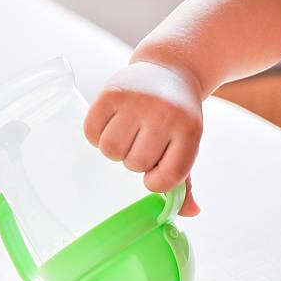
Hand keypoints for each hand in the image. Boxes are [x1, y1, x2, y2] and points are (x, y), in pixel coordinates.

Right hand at [84, 61, 202, 215]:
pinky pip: (91, 133)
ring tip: (127, 131)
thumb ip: (185, 181)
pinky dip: (96, 134)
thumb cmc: (178, 116)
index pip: (167, 178)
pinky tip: (111, 122)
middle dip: (136, 159)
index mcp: (189, 130)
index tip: (155, 170)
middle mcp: (164, 114)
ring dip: (115, 148)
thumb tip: (189, 212)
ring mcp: (137, 102)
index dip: (156, 181)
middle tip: (143, 139)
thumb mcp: (188, 144)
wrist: (171, 68)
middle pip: (135, 165)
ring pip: (111, 151)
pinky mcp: (111, 92)